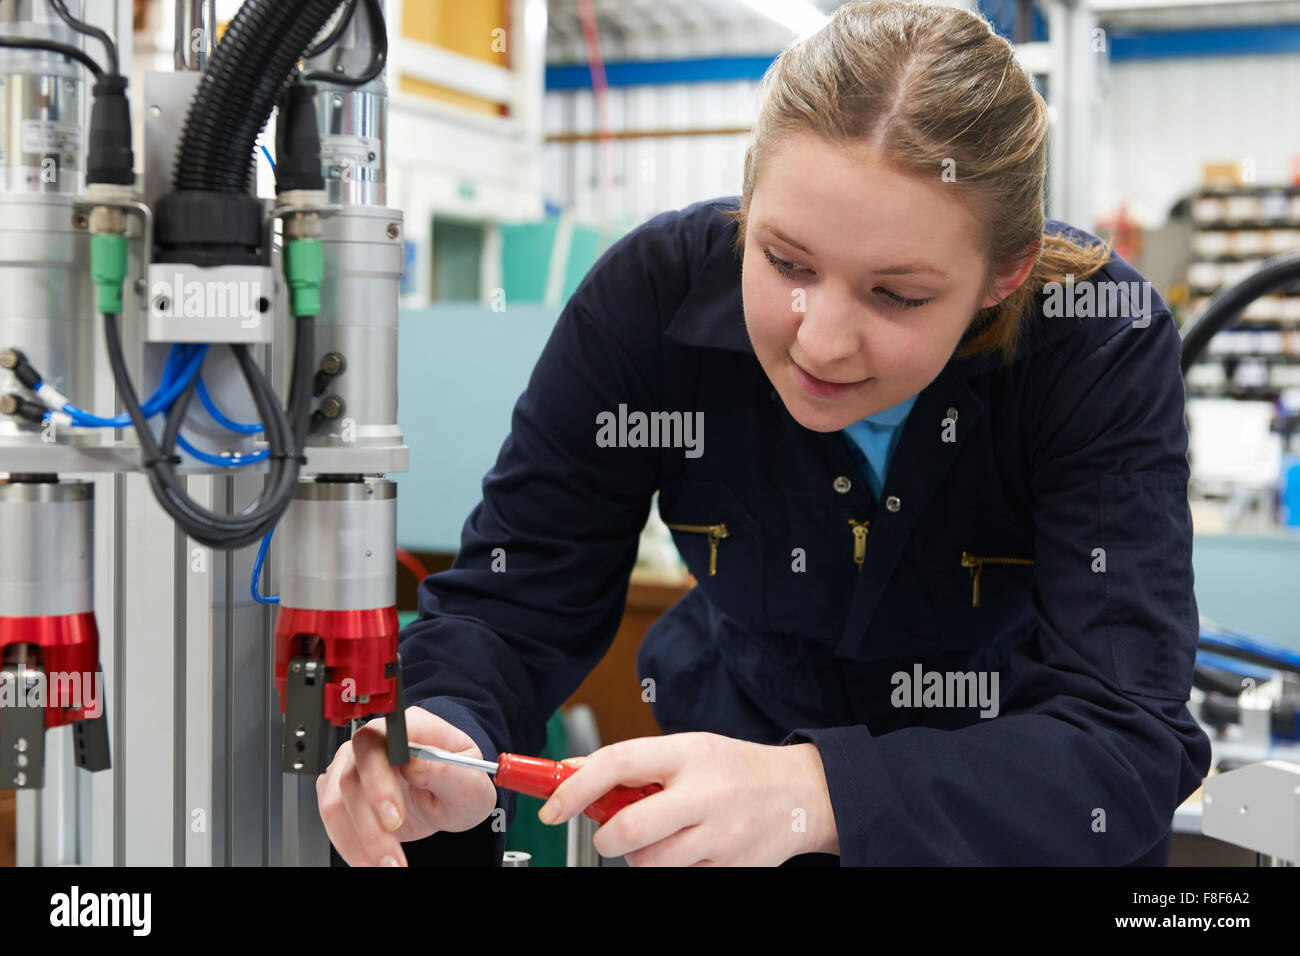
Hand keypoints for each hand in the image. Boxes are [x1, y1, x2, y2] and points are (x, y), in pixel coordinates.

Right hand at [317, 706, 498, 866]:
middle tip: (392, 858)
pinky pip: (333, 819)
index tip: (394, 818)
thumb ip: (448, 771)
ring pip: (335, 802)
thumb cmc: (462, 781)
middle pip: (352, 777)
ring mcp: (354, 764)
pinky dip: (350, 846)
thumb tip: (415, 762)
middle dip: (371, 827)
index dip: (378, 781)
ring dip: (358, 842)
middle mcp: (375, 741)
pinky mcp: (343, 791)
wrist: (450, 798)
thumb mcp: (472, 782)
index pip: (377, 743)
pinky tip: (372, 860)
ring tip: (387, 865)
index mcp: (410, 727)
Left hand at [537, 732, 837, 865]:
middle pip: (629, 830)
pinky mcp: (733, 869)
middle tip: (612, 832)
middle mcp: (705, 795)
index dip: (575, 789)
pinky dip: (674, 866)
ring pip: (649, 863)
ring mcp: (721, 837)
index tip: (551, 808)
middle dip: (607, 838)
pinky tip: (693, 846)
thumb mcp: (687, 750)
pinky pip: (681, 878)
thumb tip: (572, 773)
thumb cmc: (734, 770)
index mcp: (688, 754)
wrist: (801, 794)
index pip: (617, 764)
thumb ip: (633, 764)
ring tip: (666, 834)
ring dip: (641, 855)